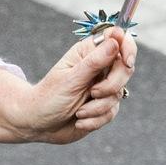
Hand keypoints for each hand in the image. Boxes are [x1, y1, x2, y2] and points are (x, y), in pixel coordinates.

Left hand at [22, 27, 137, 144]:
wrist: (38, 125)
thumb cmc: (48, 97)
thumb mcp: (71, 79)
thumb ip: (95, 61)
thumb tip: (116, 40)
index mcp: (88, 53)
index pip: (118, 40)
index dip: (128, 48)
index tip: (126, 62)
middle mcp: (98, 67)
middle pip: (126, 68)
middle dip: (112, 85)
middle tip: (93, 93)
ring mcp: (102, 87)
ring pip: (119, 93)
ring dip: (98, 107)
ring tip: (78, 111)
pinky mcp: (103, 106)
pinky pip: (112, 112)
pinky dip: (96, 119)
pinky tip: (79, 120)